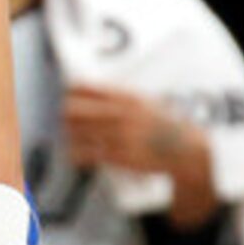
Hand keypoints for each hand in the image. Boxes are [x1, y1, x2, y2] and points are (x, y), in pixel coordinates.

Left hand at [60, 87, 194, 178]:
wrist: (182, 148)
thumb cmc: (159, 123)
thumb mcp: (140, 100)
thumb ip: (112, 95)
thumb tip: (80, 87)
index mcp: (125, 97)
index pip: (85, 88)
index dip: (69, 91)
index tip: (64, 94)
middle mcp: (121, 114)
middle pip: (75, 109)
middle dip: (63, 112)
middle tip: (61, 114)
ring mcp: (118, 136)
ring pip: (77, 132)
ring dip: (67, 131)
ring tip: (67, 131)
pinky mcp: (118, 157)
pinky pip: (86, 154)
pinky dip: (75, 152)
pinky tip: (72, 150)